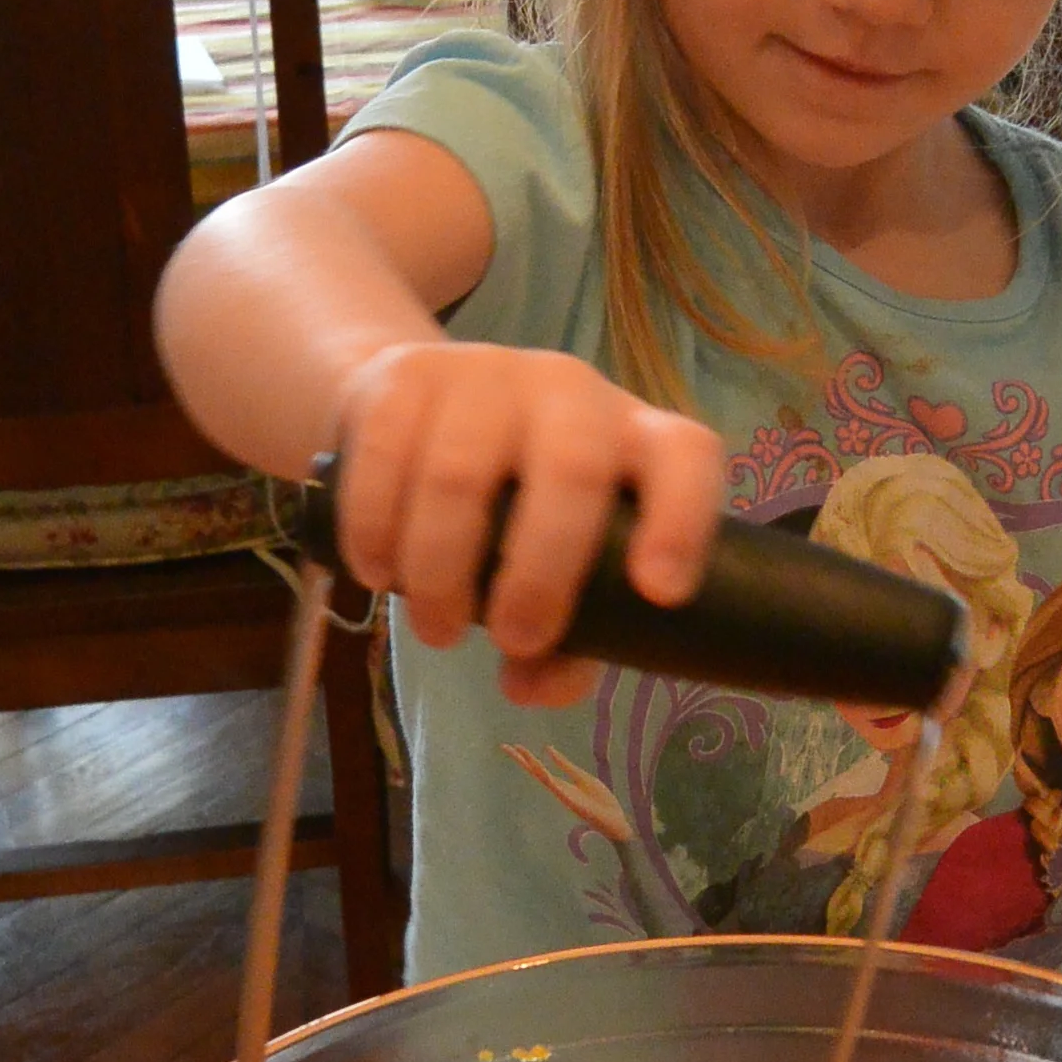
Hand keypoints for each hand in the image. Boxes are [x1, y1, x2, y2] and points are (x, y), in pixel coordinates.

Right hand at [331, 340, 724, 702]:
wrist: (416, 403)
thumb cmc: (515, 504)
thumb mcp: (557, 566)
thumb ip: (566, 639)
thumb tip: (529, 688)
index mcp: (636, 439)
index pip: (686, 459)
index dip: (681, 522)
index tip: (658, 593)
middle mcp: (573, 392)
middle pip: (572, 470)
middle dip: (540, 572)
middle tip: (511, 639)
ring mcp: (489, 374)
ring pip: (462, 472)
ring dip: (442, 568)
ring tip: (436, 631)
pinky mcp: (409, 375)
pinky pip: (388, 452)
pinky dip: (376, 527)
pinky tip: (375, 575)